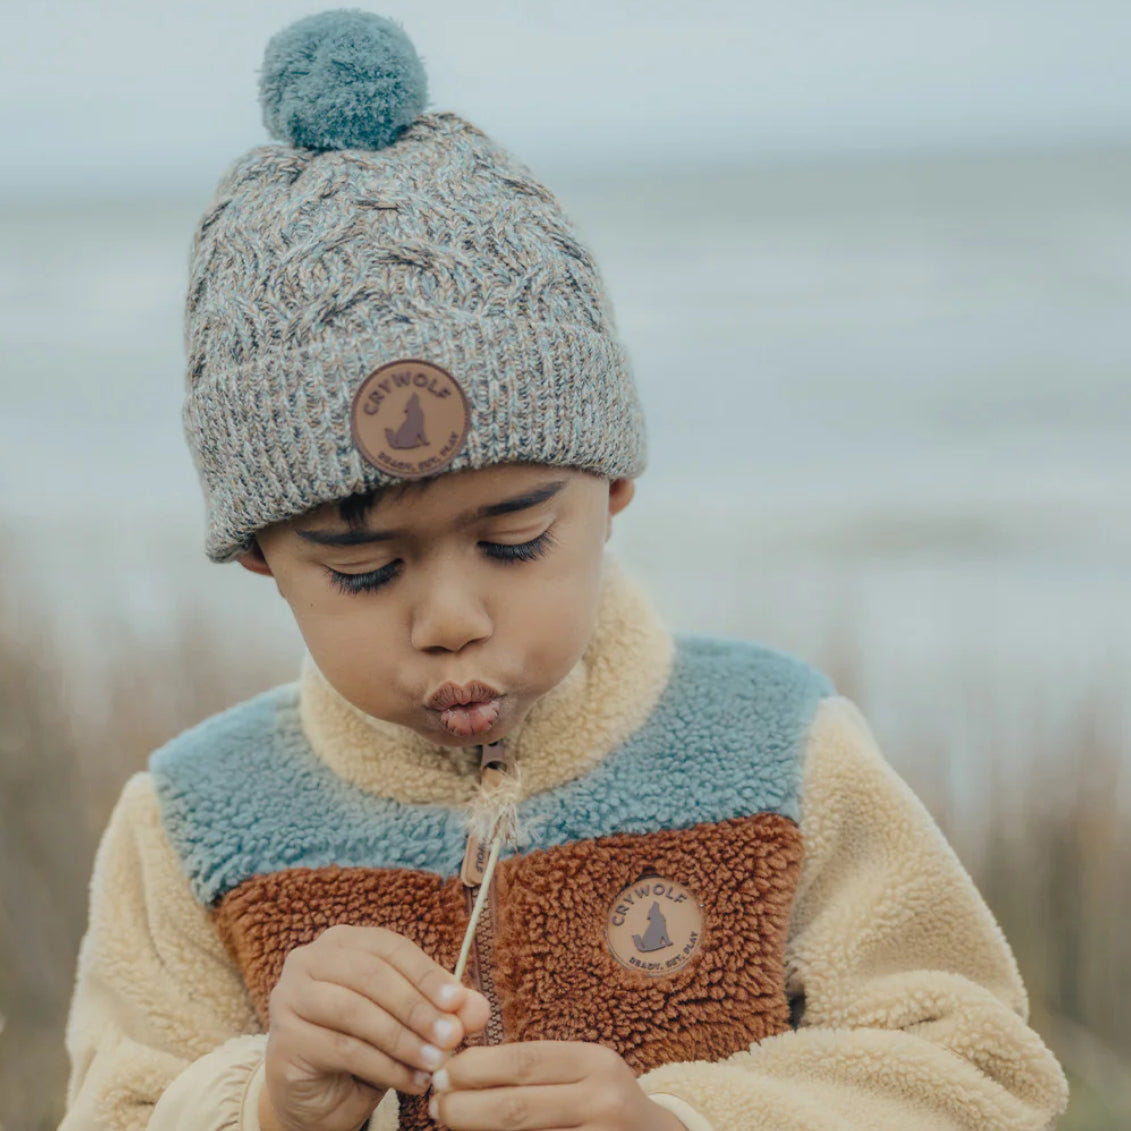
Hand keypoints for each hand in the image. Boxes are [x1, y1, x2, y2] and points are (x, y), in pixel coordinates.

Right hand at [259, 924, 489, 1130]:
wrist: (317, 1095)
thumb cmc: (366, 1045)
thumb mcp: (409, 1022)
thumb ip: (443, 1010)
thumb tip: (477, 1008)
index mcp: (343, 941)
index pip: (391, 947)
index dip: (427, 973)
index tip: (460, 1002)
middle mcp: (309, 960)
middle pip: (372, 975)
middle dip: (417, 1007)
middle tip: (452, 1037)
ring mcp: (290, 997)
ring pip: (356, 1011)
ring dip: (403, 1039)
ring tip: (436, 1063)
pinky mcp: (285, 1039)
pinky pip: (343, 1049)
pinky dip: (385, 1067)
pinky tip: (411, 1081)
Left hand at [428, 1041, 686, 1130]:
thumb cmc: (604, 1102)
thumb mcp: (584, 1071)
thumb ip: (536, 1068)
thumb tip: (462, 1069)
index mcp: (595, 1062)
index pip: (524, 1060)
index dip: (476, 1067)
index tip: (442, 1073)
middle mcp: (602, 1100)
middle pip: (517, 1106)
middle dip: (465, 1107)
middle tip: (434, 1106)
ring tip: (448, 1125)